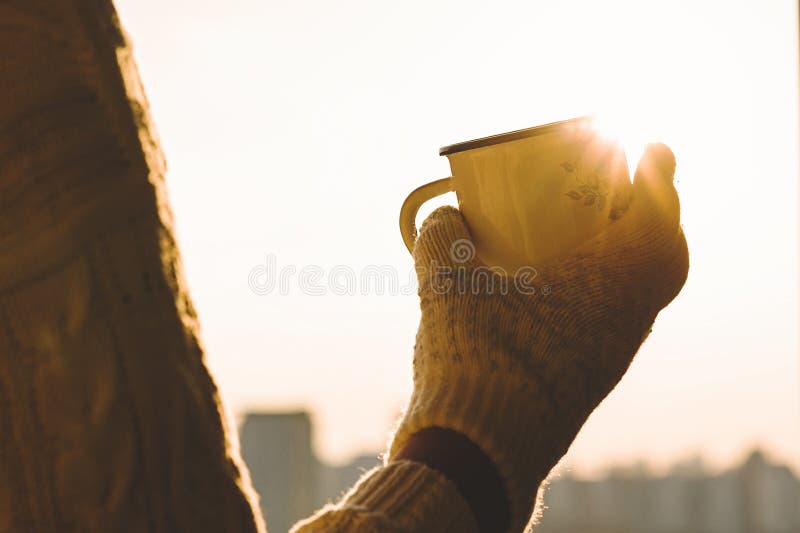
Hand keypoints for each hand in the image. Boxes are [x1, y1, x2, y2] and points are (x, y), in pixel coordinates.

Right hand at [388, 143, 688, 531]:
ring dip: (633, 252)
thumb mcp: (446, 288)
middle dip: (655, 213)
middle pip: (664, 257)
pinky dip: (609, 286)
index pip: (656, 218)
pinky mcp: (592, 376)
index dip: (659, 176)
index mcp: (608, 288)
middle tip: (631, 187)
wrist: (480, 450)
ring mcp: (612, 353)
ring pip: (643, 290)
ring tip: (602, 230)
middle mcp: (624, 320)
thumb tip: (443, 215)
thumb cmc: (473, 361)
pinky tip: (571, 282)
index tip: (650, 148)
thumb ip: (440, 239)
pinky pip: (620, 317)